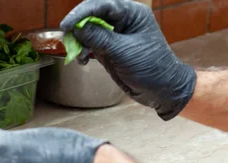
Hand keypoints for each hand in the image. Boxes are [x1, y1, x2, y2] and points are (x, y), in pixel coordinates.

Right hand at [60, 0, 196, 119]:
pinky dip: (83, 51)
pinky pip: (90, 45)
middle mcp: (122, 20)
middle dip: (78, 27)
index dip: (82, 13)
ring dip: (79, 42)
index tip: (66, 25)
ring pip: (88, 31)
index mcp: (131, 13)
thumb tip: (77, 28)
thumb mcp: (123, 52)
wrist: (161, 89)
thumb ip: (99, 38)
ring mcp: (114, 35)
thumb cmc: (150, 67)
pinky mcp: (108, 49)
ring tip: (81, 56)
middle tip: (67, 39)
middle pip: (92, 15)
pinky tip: (83, 61)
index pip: (102, 5)